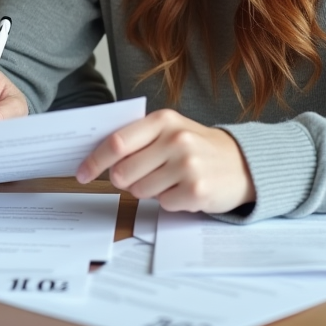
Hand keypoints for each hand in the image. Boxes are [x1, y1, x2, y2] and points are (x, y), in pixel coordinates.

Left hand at [76, 109, 255, 213]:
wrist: (244, 163)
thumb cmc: (198, 147)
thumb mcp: (171, 130)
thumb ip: (138, 139)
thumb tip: (100, 158)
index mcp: (164, 120)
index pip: (116, 142)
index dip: (94, 161)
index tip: (82, 174)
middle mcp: (176, 140)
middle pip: (124, 172)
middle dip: (124, 180)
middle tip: (142, 176)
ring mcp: (188, 166)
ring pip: (140, 191)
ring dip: (149, 191)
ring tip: (170, 179)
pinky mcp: (197, 191)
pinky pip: (163, 205)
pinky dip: (169, 201)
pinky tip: (185, 189)